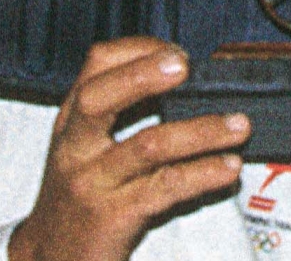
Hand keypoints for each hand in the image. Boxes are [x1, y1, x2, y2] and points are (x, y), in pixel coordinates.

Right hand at [9, 36, 250, 260]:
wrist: (52, 256)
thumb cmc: (77, 193)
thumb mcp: (82, 144)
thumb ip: (117, 109)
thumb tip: (179, 74)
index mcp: (72, 118)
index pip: (96, 65)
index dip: (137, 50)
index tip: (174, 51)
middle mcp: (76, 145)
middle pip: (101, 98)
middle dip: (144, 76)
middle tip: (186, 66)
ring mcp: (92, 182)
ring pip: (147, 146)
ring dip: (199, 131)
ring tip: (238, 125)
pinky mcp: (113, 218)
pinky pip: (165, 189)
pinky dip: (202, 174)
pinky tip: (227, 167)